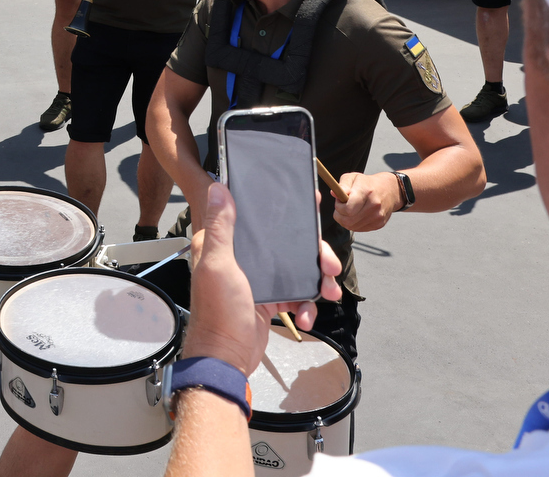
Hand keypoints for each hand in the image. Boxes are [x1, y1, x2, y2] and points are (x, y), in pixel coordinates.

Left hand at [181, 182, 343, 375]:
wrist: (226, 358)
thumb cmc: (218, 313)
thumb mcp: (218, 265)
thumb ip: (221, 228)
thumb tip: (219, 189)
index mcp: (225, 244)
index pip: (257, 218)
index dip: (283, 211)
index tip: (310, 206)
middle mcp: (242, 259)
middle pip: (287, 245)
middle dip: (314, 255)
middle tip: (330, 266)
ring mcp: (258, 280)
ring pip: (297, 270)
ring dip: (317, 281)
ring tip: (329, 292)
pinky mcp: (269, 301)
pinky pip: (296, 296)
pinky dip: (306, 306)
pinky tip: (305, 317)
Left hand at [332, 171, 400, 232]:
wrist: (389, 190)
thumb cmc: (367, 183)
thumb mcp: (353, 178)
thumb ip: (343, 185)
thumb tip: (333, 193)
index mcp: (366, 192)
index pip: (348, 209)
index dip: (339, 207)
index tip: (339, 201)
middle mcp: (374, 205)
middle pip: (348, 221)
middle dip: (339, 215)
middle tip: (341, 207)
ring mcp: (377, 216)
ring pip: (352, 226)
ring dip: (346, 220)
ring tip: (350, 209)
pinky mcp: (379, 224)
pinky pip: (359, 229)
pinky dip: (354, 223)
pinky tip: (357, 214)